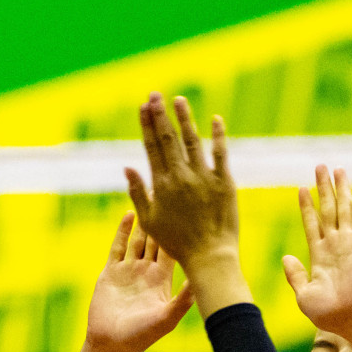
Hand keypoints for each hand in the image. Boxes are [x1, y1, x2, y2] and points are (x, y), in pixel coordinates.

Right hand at [87, 212, 195, 351]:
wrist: (112, 344)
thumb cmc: (142, 335)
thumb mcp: (168, 316)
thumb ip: (184, 298)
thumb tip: (200, 280)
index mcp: (162, 280)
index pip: (174, 250)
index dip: (180, 232)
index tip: (189, 212)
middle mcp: (147, 272)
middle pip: (157, 240)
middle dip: (163, 220)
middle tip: (171, 196)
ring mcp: (128, 271)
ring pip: (138, 240)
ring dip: (145, 220)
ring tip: (153, 198)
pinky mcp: (111, 272)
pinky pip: (117, 246)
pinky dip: (122, 230)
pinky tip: (129, 213)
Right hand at [125, 94, 238, 274]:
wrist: (210, 257)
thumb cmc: (177, 243)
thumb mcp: (150, 221)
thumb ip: (138, 192)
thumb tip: (127, 167)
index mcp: (162, 185)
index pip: (152, 147)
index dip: (147, 124)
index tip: (143, 106)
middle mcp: (181, 177)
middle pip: (169, 139)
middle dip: (160, 114)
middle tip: (155, 94)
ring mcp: (204, 178)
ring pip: (192, 141)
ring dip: (184, 118)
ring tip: (178, 99)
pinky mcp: (224, 182)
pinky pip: (220, 154)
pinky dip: (218, 136)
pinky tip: (215, 119)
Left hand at [283, 165, 351, 341]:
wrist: (351, 318)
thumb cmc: (328, 313)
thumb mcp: (303, 294)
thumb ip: (295, 275)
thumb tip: (286, 257)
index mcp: (318, 254)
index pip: (311, 223)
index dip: (307, 205)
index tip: (301, 188)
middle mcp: (334, 244)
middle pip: (327, 209)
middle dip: (324, 188)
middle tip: (320, 166)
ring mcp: (349, 242)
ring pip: (344, 208)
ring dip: (340, 188)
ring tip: (337, 168)